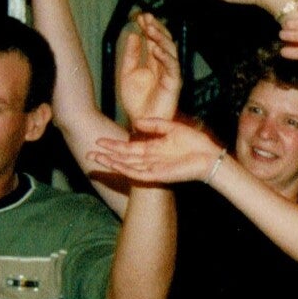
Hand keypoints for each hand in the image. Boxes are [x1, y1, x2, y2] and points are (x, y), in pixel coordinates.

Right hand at [87, 117, 226, 185]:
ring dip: (111, 162)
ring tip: (96, 157)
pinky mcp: (159, 175)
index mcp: (153, 148)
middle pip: (123, 158)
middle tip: (88, 151)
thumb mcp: (172, 128)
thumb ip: (154, 125)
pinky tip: (114, 165)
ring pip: (127, 166)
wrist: (209, 156)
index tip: (99, 140)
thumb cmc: (195, 143)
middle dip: (106, 155)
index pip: (128, 147)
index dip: (113, 145)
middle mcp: (150, 159)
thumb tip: (136, 122)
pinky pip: (139, 174)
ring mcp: (153, 168)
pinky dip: (126, 170)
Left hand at [114, 12, 182, 124]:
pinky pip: (171, 67)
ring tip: (149, 28)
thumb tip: (134, 34)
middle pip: (163, 42)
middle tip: (145, 17)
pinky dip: (164, 57)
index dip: (147, 27)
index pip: (153, 40)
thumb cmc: (135, 101)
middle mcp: (164, 66)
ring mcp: (170, 74)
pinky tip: (154, 48)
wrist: (139, 122)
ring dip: (160, 38)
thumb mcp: (127, 73)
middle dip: (155, 28)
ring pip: (169, 51)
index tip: (138, 15)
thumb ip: (131, 55)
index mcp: (154, 62)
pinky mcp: (173, 84)